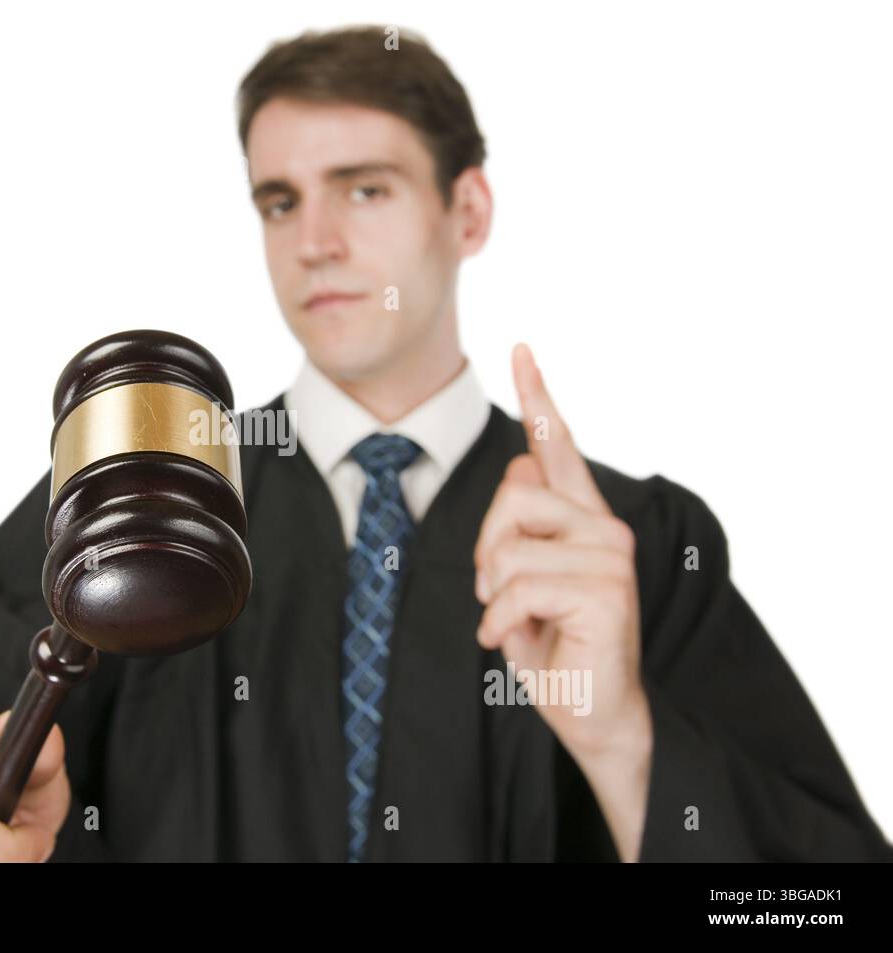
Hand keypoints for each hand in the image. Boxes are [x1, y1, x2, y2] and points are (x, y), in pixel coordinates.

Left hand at [473, 344, 651, 858]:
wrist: (590, 713)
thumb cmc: (551, 646)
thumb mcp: (518, 582)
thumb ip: (517, 531)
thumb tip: (519, 477)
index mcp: (579, 518)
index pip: (556, 446)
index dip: (539, 396)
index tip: (521, 349)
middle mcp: (603, 527)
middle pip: (509, 498)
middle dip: (484, 553)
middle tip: (501, 597)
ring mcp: (610, 557)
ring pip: (507, 549)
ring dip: (492, 596)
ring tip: (516, 622)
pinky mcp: (607, 592)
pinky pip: (516, 589)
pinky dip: (499, 624)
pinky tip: (516, 642)